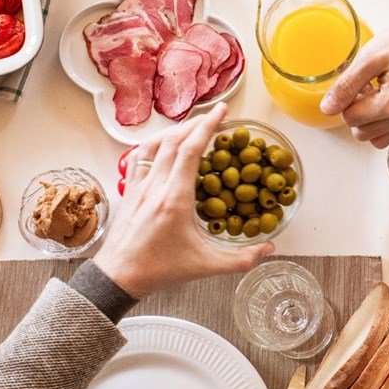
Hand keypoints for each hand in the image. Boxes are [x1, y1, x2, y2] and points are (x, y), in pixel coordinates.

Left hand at [93, 104, 272, 297]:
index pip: (190, 151)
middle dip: (196, 122)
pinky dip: (154, 144)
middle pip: (173, 140)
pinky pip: (139, 157)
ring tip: (191, 127)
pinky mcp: (129, 191)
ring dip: (174, 130)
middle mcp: (155, 186)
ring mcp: (138, 186)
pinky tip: (162, 145)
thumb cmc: (160, 270)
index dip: (207, 126)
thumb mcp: (205, 266)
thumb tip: (270, 248)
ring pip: (154, 145)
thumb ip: (241, 259)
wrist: (118, 277)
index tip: (222, 111)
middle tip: (214, 115)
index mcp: (174, 199)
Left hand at [318, 15, 388, 147]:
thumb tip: (327, 108)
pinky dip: (381, 123)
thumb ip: (346, 85)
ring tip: (373, 94)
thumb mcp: (370, 58)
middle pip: (361, 133)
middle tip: (363, 87)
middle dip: (355, 112)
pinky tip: (383, 99)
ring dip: (367, 121)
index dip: (345, 100)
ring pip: (375, 138)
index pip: (350, 118)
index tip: (356, 82)